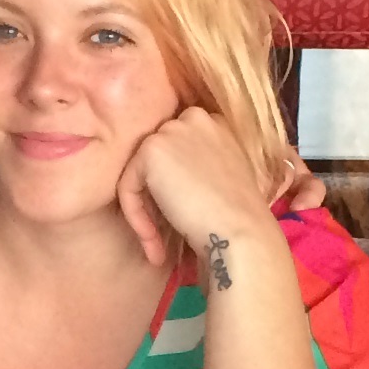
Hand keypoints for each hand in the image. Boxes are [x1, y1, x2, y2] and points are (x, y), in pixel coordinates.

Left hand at [114, 108, 279, 269]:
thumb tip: (171, 181)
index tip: (181, 217)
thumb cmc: (238, 217)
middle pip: (156, 162)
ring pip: (139, 175)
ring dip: (145, 215)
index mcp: (215, 123)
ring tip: (158, 250)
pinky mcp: (151, 150)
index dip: (173, 187)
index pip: (177, 150)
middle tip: (162, 238)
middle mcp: (193, 118)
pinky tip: (154, 246)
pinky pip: (128, 187)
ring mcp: (171, 130)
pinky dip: (137, 219)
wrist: (240, 231)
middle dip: (155, 200)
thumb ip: (200, 166)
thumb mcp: (226, 177)